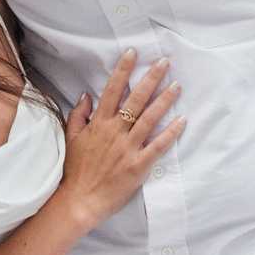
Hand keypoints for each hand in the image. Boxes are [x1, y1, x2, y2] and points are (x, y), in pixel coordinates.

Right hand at [55, 52, 184, 230]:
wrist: (79, 201)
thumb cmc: (75, 171)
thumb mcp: (72, 139)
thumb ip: (79, 115)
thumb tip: (86, 95)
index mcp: (98, 124)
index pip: (112, 91)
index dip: (123, 70)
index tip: (133, 53)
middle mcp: (114, 132)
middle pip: (135, 100)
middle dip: (150, 78)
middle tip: (164, 62)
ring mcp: (127, 149)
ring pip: (149, 119)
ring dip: (164, 101)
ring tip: (176, 85)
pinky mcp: (139, 166)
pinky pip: (158, 146)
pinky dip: (170, 133)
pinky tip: (182, 120)